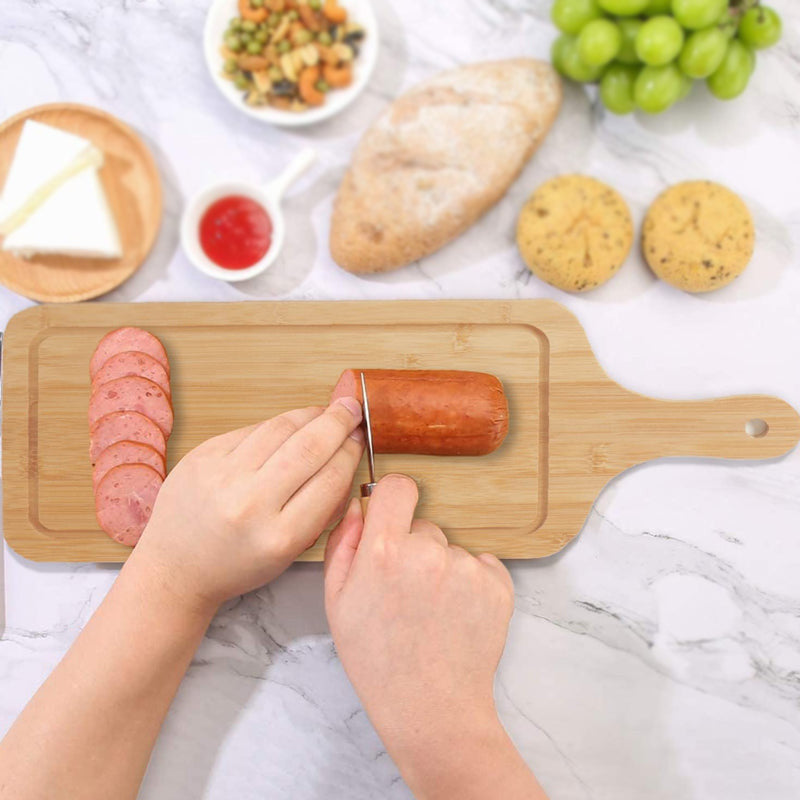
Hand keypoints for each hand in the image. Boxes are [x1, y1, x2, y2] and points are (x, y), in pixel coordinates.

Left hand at [131, 398, 363, 611]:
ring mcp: (222, 476)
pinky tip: (288, 426)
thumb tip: (345, 457)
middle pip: (309, 447)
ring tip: (324, 412)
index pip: (331, 479)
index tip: (359, 439)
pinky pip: (250, 429)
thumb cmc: (237, 564)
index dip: (350, 453)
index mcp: (280, 536)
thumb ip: (320, 509)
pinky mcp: (202, 457)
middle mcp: (250, 504)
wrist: (176, 568)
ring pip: (279, 428)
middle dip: (337, 422)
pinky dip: (275, 425)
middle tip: (351, 409)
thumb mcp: (289, 552)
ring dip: (308, 415)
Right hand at [324, 475, 516, 791]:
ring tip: (432, 613)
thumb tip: (357, 506)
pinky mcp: (498, 585)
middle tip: (406, 594)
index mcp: (384, 552)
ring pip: (451, 549)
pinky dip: (472, 583)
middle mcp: (428, 552)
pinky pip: (482, 565)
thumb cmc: (378, 661)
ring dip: (443, 570)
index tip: (393, 516)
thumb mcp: (338, 602)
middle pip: (423, 526)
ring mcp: (467, 568)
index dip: (393, 499)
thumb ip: (343, 544)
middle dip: (413, 550)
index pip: (397, 487)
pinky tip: (456, 615)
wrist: (431, 708)